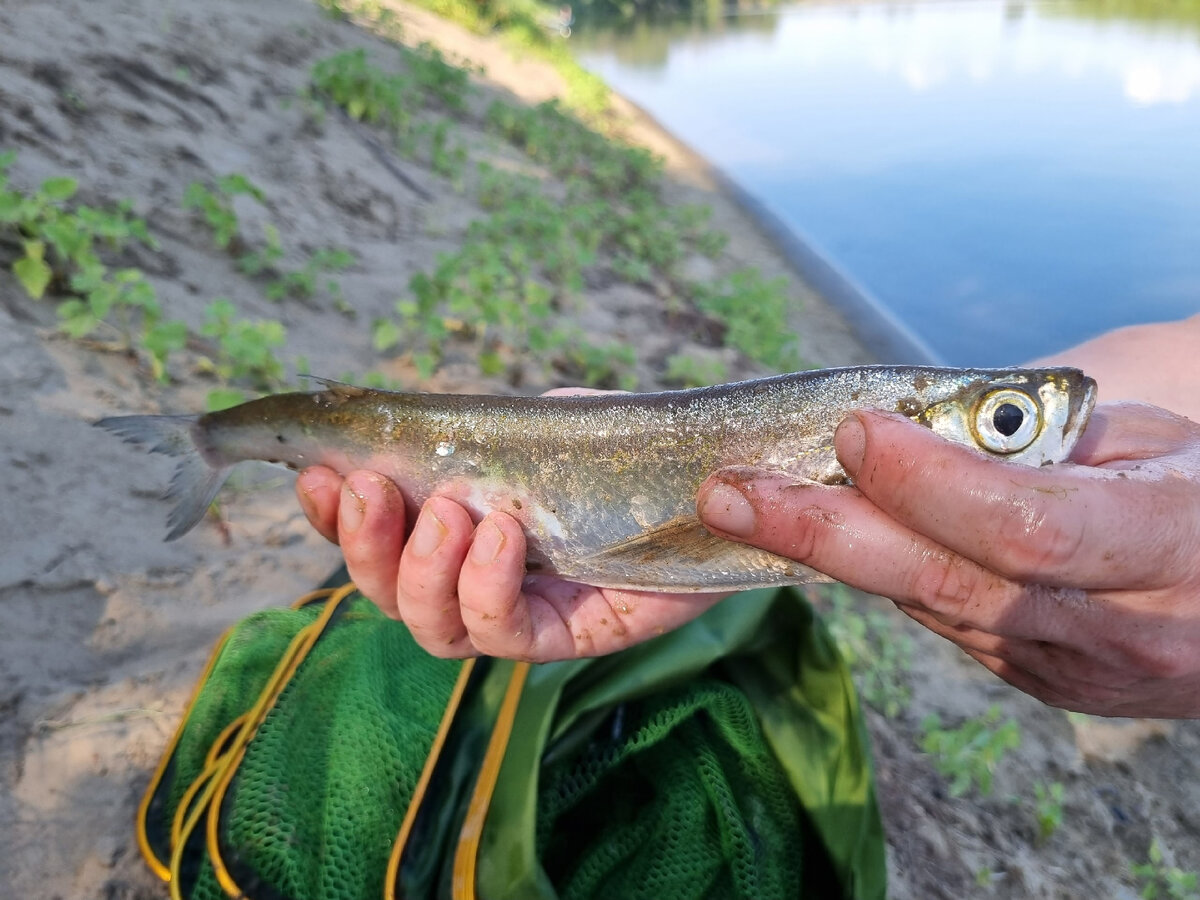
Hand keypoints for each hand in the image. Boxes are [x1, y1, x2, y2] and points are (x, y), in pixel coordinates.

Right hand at [295, 388, 725, 661]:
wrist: (722, 483)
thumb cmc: (631, 451)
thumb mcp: (549, 423)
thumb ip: (487, 428)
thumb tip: (418, 426)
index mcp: (458, 532)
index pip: (376, 539)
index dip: (330, 517)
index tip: (311, 470)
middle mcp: (479, 581)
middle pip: (389, 594)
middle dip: (363, 544)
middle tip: (368, 487)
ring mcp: (524, 614)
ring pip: (434, 627)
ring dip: (421, 570)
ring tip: (450, 512)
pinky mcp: (573, 635)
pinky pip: (507, 635)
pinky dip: (489, 588)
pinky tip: (501, 536)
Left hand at [697, 402, 1199, 717]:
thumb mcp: (1161, 441)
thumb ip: (1053, 438)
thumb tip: (926, 431)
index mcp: (1168, 551)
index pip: (1021, 527)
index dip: (928, 482)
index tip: (856, 431)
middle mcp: (1113, 630)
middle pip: (943, 583)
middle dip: (823, 532)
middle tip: (730, 493)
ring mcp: (1069, 670)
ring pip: (926, 604)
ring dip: (831, 552)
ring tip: (748, 506)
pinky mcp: (1037, 682)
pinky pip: (941, 619)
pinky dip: (882, 572)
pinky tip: (825, 534)